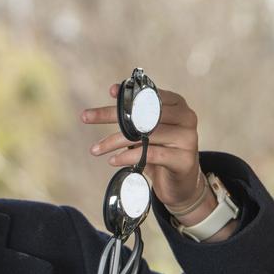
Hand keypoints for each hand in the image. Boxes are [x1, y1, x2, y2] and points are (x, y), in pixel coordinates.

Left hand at [82, 84, 202, 209]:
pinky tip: (113, 160)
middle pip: (144, 113)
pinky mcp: (184, 160)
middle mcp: (186, 117)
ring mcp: (188, 138)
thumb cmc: (161, 150)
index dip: (129, 94)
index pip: (149, 95)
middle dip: (112, 115)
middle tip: (86, 117)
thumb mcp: (148, 128)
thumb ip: (135, 112)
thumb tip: (113, 90)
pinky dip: (128, 156)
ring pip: (145, 135)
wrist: (182, 182)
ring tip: (96, 149)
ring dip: (114, 141)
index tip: (110, 92)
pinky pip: (151, 154)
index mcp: (178, 104)